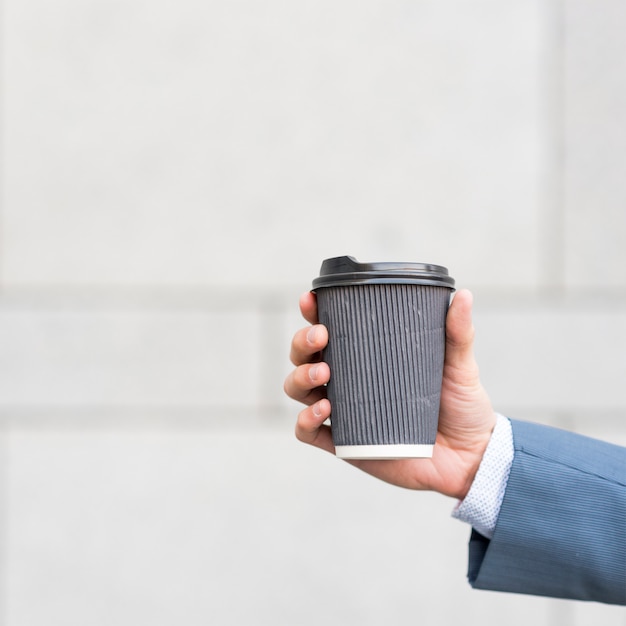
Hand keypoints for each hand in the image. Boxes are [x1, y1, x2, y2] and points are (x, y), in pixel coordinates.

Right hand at [283, 288, 496, 499]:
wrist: (471, 456)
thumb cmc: (461, 405)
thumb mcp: (459, 365)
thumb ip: (458, 333)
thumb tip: (464, 295)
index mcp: (366, 356)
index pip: (329, 330)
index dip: (312, 314)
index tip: (310, 300)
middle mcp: (348, 381)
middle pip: (304, 357)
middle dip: (302, 343)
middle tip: (321, 336)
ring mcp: (344, 413)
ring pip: (299, 390)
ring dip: (300, 377)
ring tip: (323, 373)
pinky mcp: (345, 443)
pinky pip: (308, 432)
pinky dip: (306, 419)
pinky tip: (324, 409)